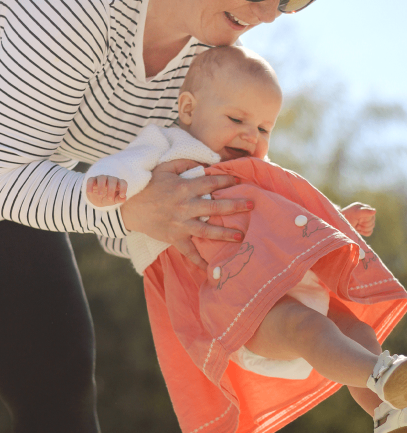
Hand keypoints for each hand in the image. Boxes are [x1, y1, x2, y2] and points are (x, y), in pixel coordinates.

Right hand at [87, 175, 127, 206]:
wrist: (97, 199)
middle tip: (109, 199)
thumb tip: (123, 198)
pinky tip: (90, 192)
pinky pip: (91, 180)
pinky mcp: (92, 180)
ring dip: (101, 186)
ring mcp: (101, 178)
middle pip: (112, 180)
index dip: (123, 188)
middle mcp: (110, 179)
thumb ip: (119, 199)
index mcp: (118, 184)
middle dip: (111, 189)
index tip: (122, 195)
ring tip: (100, 195)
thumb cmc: (109, 198)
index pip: (123, 183)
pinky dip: (90, 185)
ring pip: (102, 178)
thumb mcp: (114, 200)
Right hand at [120, 159, 252, 269]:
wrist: (128, 206)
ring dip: (224, 234)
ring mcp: (180, 224)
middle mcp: (185, 206)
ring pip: (207, 231)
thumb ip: (185, 163)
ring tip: (240, 236)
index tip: (238, 180)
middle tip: (252, 205)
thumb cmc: (149, 186)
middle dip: (235, 206)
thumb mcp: (165, 168)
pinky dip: (199, 261)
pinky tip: (211, 269)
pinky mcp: (174, 237)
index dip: (226, 180)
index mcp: (184, 187)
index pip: (211, 183)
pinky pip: (189, 252)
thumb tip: (204, 165)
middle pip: (215, 207)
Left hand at [341, 202, 375, 236]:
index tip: (357, 219)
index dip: (365, 219)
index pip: (371, 216)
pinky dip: (364, 232)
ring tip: (356, 225)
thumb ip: (365, 211)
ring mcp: (366, 220)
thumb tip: (375, 211)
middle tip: (356, 222)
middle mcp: (366, 213)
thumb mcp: (355, 213)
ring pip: (371, 227)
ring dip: (363, 228)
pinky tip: (358, 229)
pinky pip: (370, 232)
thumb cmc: (346, 217)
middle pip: (372, 222)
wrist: (339, 225)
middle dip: (363, 224)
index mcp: (364, 208)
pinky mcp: (365, 227)